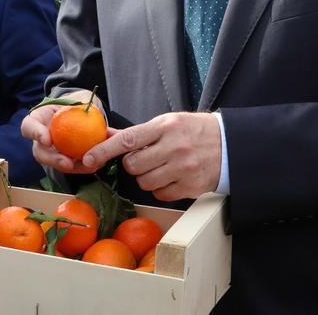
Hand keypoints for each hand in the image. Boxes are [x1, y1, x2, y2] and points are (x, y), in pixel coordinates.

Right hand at [20, 89, 103, 173]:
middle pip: (40, 153)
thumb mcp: (77, 99)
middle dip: (53, 160)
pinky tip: (95, 166)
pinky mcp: (62, 160)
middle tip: (68, 163)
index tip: (48, 141)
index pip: (29, 127)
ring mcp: (49, 152)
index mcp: (37, 121)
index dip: (36, 134)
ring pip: (55, 164)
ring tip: (87, 167)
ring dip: (70, 168)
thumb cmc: (74, 104)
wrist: (79, 114)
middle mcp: (39, 139)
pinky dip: (82, 167)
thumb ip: (81, 102)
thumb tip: (89, 106)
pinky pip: (69, 166)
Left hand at [82, 112, 221, 201]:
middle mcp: (173, 147)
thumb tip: (105, 135)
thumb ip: (137, 133)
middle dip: (134, 164)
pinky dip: (162, 189)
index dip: (104, 150)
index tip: (87, 159)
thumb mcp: (167, 123)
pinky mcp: (190, 186)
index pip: (127, 140)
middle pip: (132, 166)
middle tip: (148, 157)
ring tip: (163, 167)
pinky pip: (160, 194)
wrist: (230, 145)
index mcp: (165, 127)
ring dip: (147, 177)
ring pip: (144, 182)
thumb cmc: (194, 131)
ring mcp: (182, 169)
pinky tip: (174, 177)